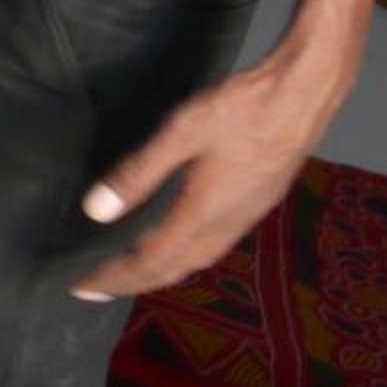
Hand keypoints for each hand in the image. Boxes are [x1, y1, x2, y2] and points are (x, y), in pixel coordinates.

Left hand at [71, 53, 346, 300]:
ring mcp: (246, 217)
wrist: (304, 98)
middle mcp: (226, 225)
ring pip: (196, 260)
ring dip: (160, 270)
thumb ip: (138, 173)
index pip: (150, 263)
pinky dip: (185, 254)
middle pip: (173, 270)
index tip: (83, 288)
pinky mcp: (257, 203)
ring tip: (131, 270)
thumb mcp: (181, 135)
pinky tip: (178, 240)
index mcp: (203, 214)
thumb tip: (96, 210)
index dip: (115, 278)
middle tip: (98, 285)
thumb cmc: (243, 110)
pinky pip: (214, 244)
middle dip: (132, 282)